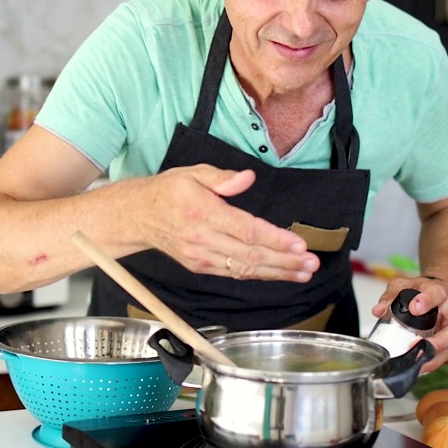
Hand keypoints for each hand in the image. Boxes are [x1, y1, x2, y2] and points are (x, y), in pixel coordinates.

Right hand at [139, 164, 319, 281]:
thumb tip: (248, 177)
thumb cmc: (167, 192)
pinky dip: (259, 275)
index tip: (299, 244)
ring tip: (303, 272)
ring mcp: (201, 257)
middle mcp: (202, 239)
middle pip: (250, 254)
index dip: (275, 240)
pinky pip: (234, 273)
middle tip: (311, 263)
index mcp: (202, 213)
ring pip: (245, 269)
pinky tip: (279, 273)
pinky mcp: (200, 267)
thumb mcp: (192, 173)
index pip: (246, 230)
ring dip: (277, 272)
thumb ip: (222, 177)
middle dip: (285, 261)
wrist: (137, 217)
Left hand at [370, 276, 447, 372]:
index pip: (437, 294)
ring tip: (416, 363)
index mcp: (440, 292)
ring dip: (433, 358)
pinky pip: (443, 357)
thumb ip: (391, 295)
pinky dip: (431, 364)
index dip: (426, 301)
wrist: (439, 297)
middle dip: (438, 342)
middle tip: (417, 346)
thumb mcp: (404, 285)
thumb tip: (379, 311)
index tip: (414, 308)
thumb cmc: (423, 292)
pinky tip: (417, 367)